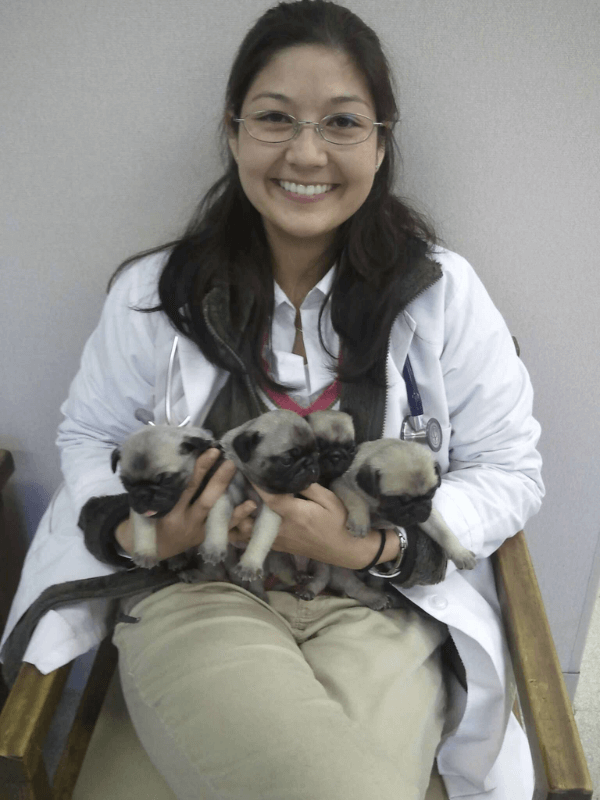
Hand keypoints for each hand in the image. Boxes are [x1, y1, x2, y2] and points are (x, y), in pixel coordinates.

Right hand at [115, 449, 255, 560]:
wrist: (151, 549)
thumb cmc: (146, 519)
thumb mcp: (144, 503)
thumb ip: (158, 487)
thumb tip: (174, 457)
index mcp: (166, 512)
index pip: (185, 488)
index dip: (199, 470)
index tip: (210, 452)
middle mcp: (184, 522)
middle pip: (204, 499)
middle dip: (218, 480)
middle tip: (229, 460)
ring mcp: (198, 531)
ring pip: (217, 514)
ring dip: (231, 495)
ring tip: (244, 482)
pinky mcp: (206, 537)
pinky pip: (224, 528)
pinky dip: (238, 516)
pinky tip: (251, 505)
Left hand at [246, 483, 399, 569]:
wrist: (347, 551)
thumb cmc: (340, 522)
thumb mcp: (330, 500)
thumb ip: (308, 487)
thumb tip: (291, 473)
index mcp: (296, 515)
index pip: (269, 499)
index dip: (255, 484)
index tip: (245, 468)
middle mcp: (283, 530)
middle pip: (250, 517)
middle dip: (238, 500)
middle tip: (231, 482)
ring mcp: (278, 541)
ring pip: (247, 532)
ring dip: (238, 515)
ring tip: (232, 497)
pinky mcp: (278, 547)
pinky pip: (253, 539)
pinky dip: (243, 527)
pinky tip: (241, 513)